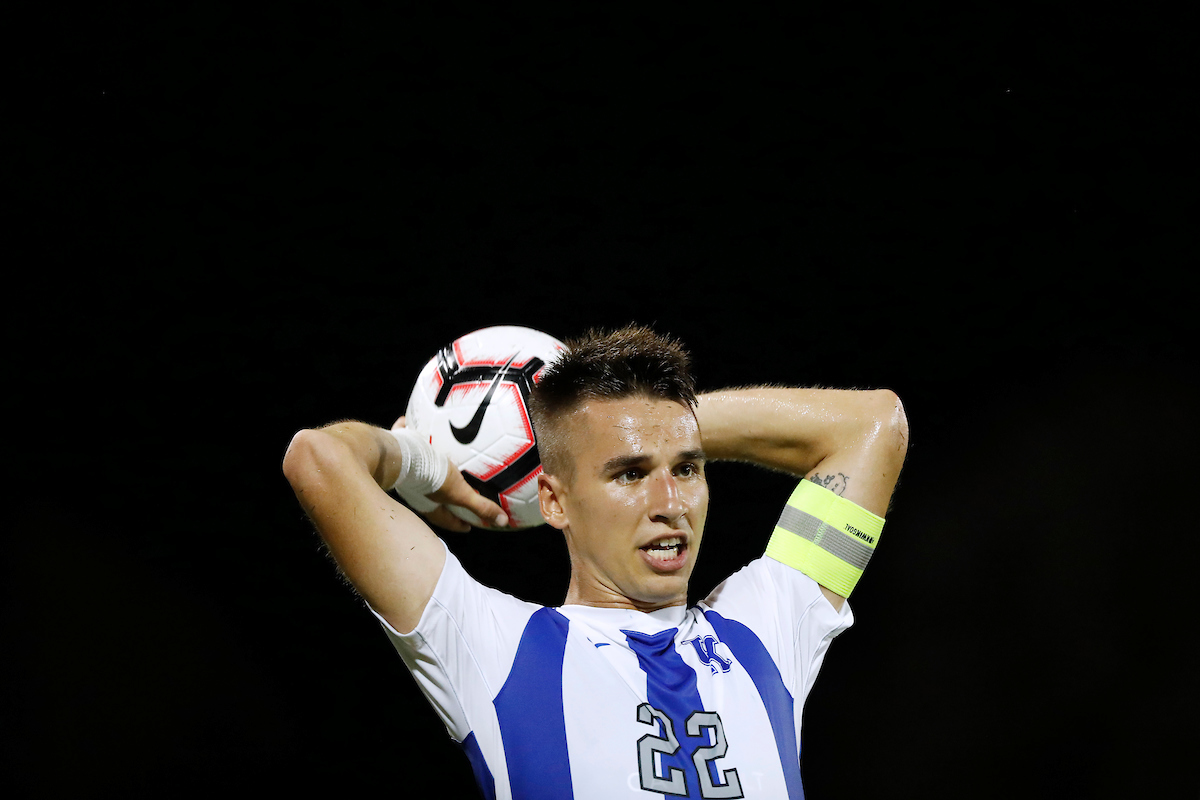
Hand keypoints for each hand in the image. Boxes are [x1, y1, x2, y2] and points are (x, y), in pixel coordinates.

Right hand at [392, 417, 508, 531]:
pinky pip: (405, 440)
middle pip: (433, 498)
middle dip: (446, 498)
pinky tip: (411, 421)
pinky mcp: (398, 452)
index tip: (470, 525)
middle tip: (461, 495)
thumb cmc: (431, 477)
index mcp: (430, 505)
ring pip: (419, 472)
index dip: (460, 523)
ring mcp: (405, 472)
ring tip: (442, 462)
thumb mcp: (460, 492)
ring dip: (430, 469)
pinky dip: (408, 431)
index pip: (448, 520)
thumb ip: (480, 505)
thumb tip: (503, 521)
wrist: (399, 455)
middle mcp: (415, 492)